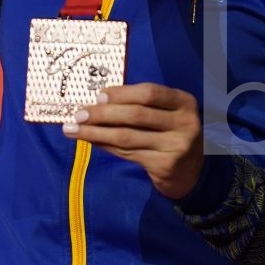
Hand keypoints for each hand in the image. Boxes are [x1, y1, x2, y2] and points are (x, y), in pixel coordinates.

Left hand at [62, 83, 203, 199]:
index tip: (98, 96)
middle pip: (136, 115)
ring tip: (73, 129)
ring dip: (95, 133)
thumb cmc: (170, 134)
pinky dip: (105, 146)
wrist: (191, 172)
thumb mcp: (166, 114)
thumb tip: (98, 102)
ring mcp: (176, 146)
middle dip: (102, 114)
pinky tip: (90, 141)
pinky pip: (127, 153)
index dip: (121, 93)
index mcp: (184, 102)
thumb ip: (141, 105)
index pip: (150, 93)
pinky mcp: (165, 165)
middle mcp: (185, 123)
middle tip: (78, 114)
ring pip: (127, 137)